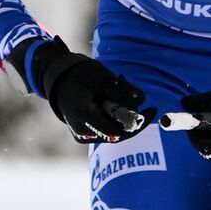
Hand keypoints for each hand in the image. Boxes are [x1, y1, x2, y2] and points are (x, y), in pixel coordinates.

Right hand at [7, 36, 154, 143]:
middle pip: (118, 131)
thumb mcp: (104, 78)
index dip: (139, 123)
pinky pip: (104, 126)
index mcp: (87, 117)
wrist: (58, 78)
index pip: (120, 132)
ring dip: (122, 111)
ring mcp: (82, 134)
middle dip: (130, 113)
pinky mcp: (83, 132)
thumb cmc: (80, 75)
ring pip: (112, 128)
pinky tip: (111, 96)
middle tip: (134, 93)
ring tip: (120, 86)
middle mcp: (83, 131)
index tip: (152, 109)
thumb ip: (123, 90)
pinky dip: (113, 114)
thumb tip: (143, 100)